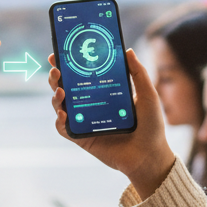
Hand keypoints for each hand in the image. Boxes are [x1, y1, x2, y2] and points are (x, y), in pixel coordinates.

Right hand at [48, 48, 175, 198]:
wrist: (149, 155)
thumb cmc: (151, 126)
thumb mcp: (148, 95)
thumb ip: (138, 73)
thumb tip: (127, 50)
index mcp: (103, 92)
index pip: (82, 74)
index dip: (69, 64)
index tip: (61, 53)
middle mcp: (91, 105)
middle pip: (66, 87)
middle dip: (56, 77)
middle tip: (56, 69)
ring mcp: (84, 121)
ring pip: (61, 105)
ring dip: (55, 96)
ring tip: (60, 91)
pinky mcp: (82, 138)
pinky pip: (64, 129)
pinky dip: (59, 121)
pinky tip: (63, 114)